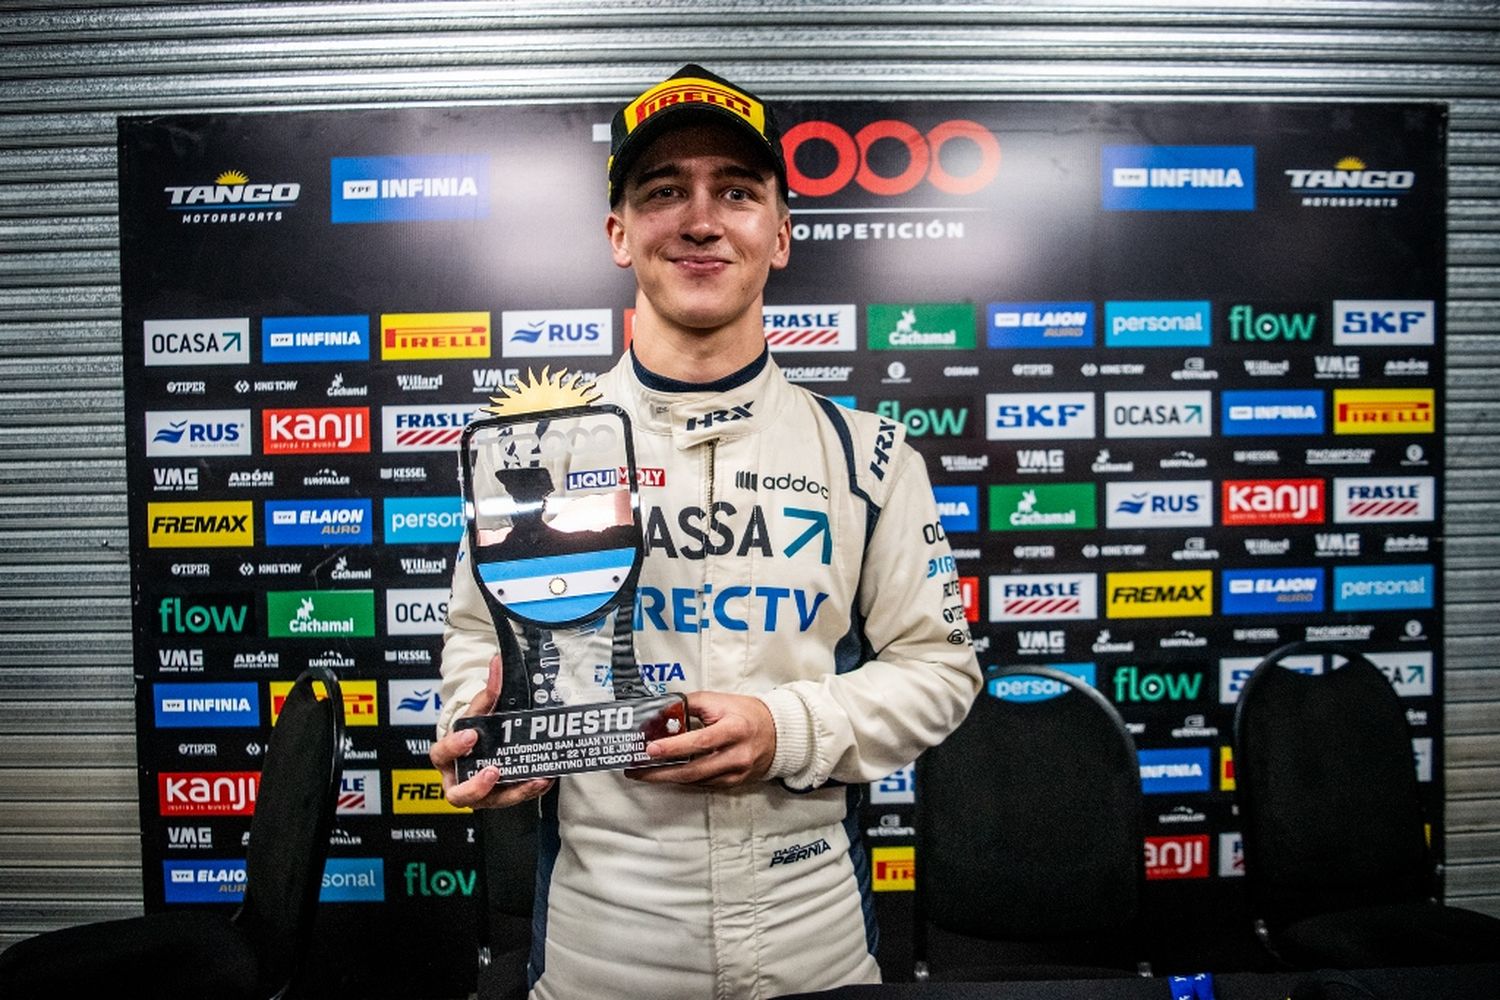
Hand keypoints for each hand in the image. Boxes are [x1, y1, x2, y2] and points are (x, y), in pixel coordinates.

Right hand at [429, 655, 553, 807]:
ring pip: (490, 802)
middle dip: (476, 786)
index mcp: (447, 756)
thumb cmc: (473, 732)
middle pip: (458, 794)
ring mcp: (479, 793)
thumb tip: (496, 662)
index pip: (442, 753)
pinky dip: (530, 789)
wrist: (478, 746)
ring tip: (533, 779)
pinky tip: (544, 778)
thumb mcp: (478, 712)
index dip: (454, 747)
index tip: (471, 735)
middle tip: (493, 770)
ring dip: (513, 792)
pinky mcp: (499, 797)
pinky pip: (514, 797)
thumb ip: (487, 691)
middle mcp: (458, 779)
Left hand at [624, 690, 776, 788]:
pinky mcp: (735, 782)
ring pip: (696, 781)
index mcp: (734, 729)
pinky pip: (704, 784)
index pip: (700, 741)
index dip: (673, 747)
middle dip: (661, 773)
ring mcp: (737, 772)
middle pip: (694, 770)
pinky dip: (685, 779)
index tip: (650, 749)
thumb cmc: (746, 714)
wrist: (778, 732)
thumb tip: (661, 712)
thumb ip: (689, 705)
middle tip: (638, 770)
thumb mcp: (719, 701)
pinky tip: (670, 774)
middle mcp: (737, 754)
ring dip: (668, 778)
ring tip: (646, 772)